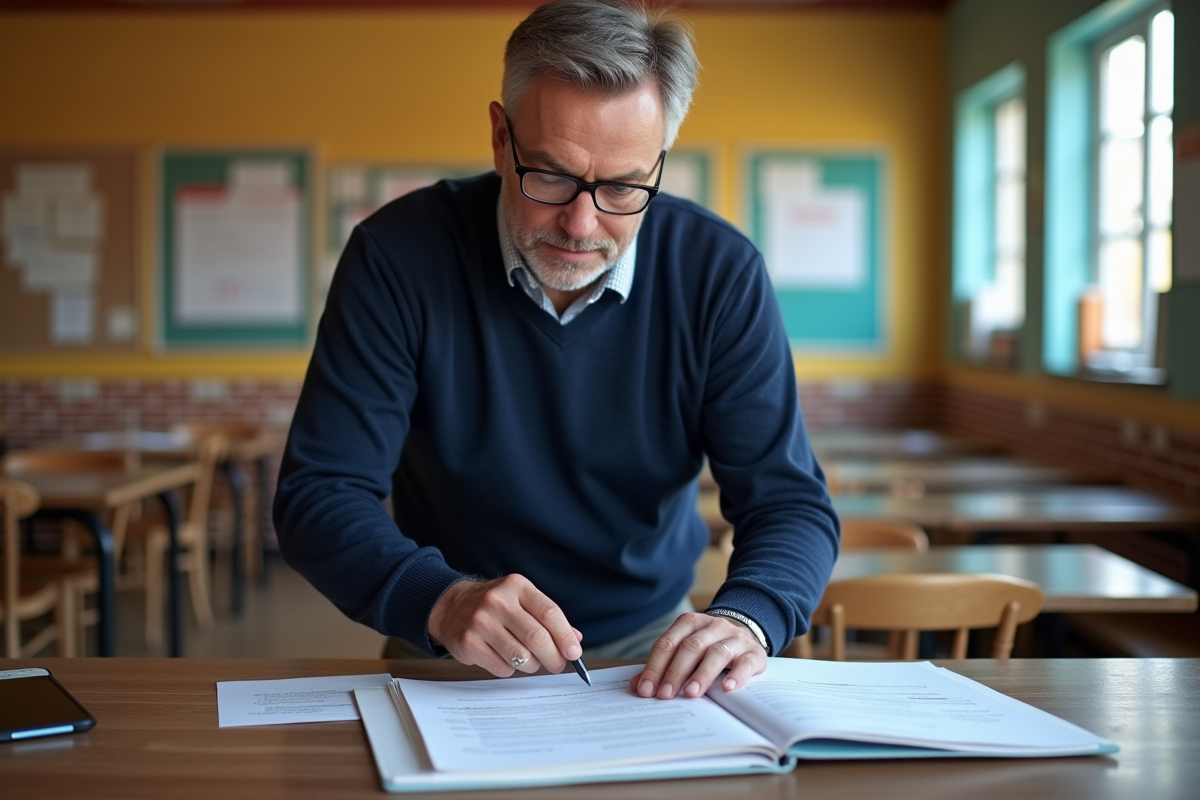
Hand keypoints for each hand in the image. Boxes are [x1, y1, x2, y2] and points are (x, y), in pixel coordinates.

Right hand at [427, 574, 582, 677]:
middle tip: (558, 665)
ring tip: (530, 661)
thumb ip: (547, 618)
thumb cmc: (493, 605)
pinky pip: (502, 667)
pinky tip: (506, 658)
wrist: (450, 606)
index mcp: (517, 587)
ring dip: (533, 665)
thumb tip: (574, 640)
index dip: (565, 636)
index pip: (549, 612)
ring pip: (521, 656)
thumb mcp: (521, 600)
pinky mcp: (469, 643)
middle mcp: (498, 602)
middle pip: (537, 637)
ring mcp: (481, 622)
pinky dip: (511, 669)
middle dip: (554, 657)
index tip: (574, 652)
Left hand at [628, 612, 766, 699]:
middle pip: (691, 647)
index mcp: (690, 623)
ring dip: (702, 674)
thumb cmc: (708, 646)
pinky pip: (746, 662)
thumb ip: (662, 665)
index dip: (655, 666)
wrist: (746, 632)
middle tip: (665, 695)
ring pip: (717, 652)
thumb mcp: (685, 650)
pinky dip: (736, 675)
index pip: (668, 643)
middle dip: (675, 672)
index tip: (647, 690)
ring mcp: (735, 638)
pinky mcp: (754, 652)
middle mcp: (713, 626)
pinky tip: (727, 688)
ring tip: (691, 693)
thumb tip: (637, 685)